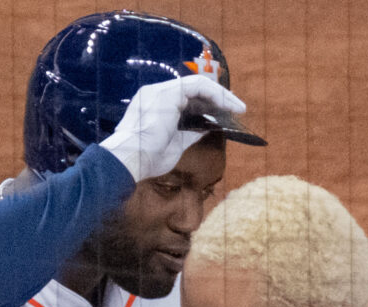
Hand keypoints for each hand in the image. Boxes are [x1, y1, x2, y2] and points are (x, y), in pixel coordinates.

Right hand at [99, 75, 245, 180]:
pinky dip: (215, 94)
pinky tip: (228, 105)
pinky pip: (198, 85)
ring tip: (237, 107)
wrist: (130, 160)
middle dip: (217, 98)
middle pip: (193, 90)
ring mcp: (161, 92)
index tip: (222, 114)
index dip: (205, 104)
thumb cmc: (147, 159)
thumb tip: (207, 128)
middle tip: (235, 108)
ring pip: (198, 84)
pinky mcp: (168, 93)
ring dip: (220, 95)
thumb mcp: (174, 145)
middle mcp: (156, 94)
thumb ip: (190, 133)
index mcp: (154, 107)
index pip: (185, 99)